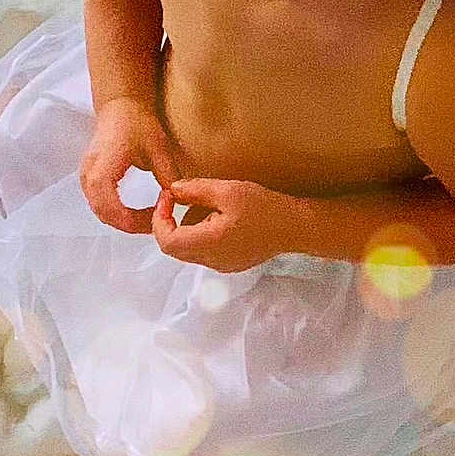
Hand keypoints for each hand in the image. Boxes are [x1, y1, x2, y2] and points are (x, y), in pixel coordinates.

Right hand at [79, 97, 185, 233]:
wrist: (120, 104)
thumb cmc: (137, 121)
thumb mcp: (159, 148)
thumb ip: (168, 176)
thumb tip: (177, 201)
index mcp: (103, 168)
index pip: (112, 209)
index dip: (134, 221)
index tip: (155, 218)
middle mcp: (89, 174)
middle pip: (104, 214)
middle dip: (129, 224)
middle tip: (154, 223)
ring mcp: (86, 175)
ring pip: (100, 211)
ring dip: (122, 220)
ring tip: (147, 218)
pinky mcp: (89, 175)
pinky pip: (99, 203)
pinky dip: (115, 212)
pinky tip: (134, 210)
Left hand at [151, 177, 292, 272]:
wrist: (296, 227)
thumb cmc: (265, 207)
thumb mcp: (228, 191)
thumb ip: (196, 190)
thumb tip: (173, 190)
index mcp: (208, 243)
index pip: (166, 241)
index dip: (159, 219)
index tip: (167, 197)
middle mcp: (211, 260)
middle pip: (173, 248)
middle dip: (168, 222)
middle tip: (175, 198)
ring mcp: (220, 265)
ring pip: (187, 250)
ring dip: (184, 227)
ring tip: (199, 204)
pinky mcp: (229, 264)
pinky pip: (203, 252)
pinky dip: (198, 234)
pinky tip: (215, 216)